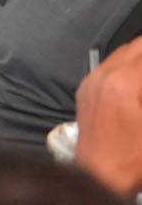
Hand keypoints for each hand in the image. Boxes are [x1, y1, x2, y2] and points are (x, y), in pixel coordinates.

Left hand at [77, 36, 141, 195]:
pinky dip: (125, 68)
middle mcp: (103, 75)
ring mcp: (91, 81)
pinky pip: (107, 66)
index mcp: (124, 82)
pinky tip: (136, 83)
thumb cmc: (131, 157)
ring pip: (121, 53)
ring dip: (139, 58)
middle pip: (136, 46)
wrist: (99, 174)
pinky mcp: (85, 89)